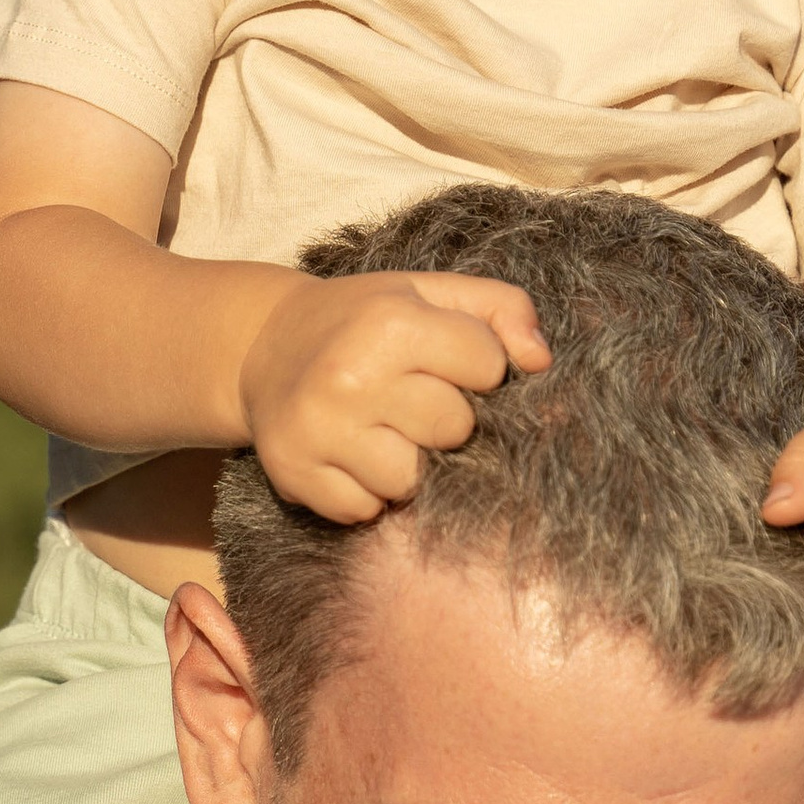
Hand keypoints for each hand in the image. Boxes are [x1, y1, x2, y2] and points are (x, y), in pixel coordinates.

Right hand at [236, 269, 551, 520]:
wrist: (262, 346)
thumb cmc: (364, 320)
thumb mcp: (430, 292)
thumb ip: (501, 309)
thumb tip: (542, 361)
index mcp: (390, 323)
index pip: (488, 366)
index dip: (477, 365)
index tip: (444, 358)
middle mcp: (351, 378)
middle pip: (454, 430)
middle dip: (444, 418)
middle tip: (408, 397)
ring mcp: (318, 431)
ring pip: (410, 482)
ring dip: (406, 463)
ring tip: (380, 429)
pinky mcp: (294, 474)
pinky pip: (364, 511)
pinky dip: (364, 491)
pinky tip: (349, 455)